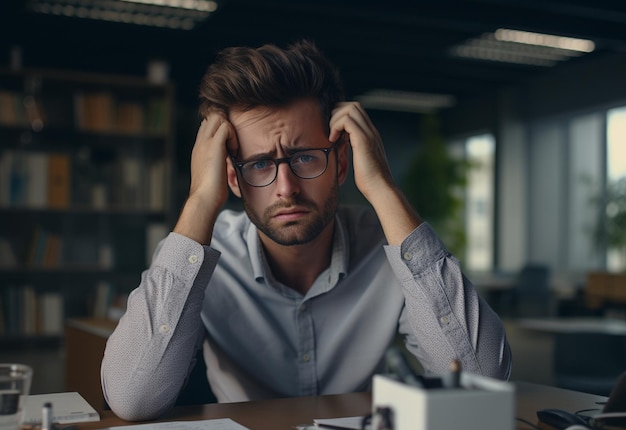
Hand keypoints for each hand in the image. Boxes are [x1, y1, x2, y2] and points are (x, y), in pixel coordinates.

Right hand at [174, 111, 237, 243]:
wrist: (204, 198)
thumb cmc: (211, 192)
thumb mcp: (214, 172)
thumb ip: (219, 162)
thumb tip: (229, 161)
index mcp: (199, 149)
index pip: (207, 124)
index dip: (220, 127)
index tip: (230, 142)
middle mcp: (200, 142)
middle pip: (212, 116)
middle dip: (227, 124)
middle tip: (233, 143)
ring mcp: (205, 143)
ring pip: (218, 117)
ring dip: (230, 129)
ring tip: (232, 147)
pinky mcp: (214, 146)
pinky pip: (225, 127)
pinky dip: (233, 135)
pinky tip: (233, 151)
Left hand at [329, 102, 420, 243]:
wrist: (380, 189)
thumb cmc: (370, 181)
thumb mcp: (360, 161)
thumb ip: (355, 151)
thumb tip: (342, 149)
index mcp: (370, 135)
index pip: (356, 112)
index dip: (341, 116)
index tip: (333, 131)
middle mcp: (371, 131)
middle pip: (353, 105)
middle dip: (337, 113)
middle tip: (330, 131)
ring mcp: (369, 134)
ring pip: (350, 109)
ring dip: (335, 119)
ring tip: (331, 136)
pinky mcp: (363, 140)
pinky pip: (346, 120)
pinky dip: (336, 126)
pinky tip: (333, 140)